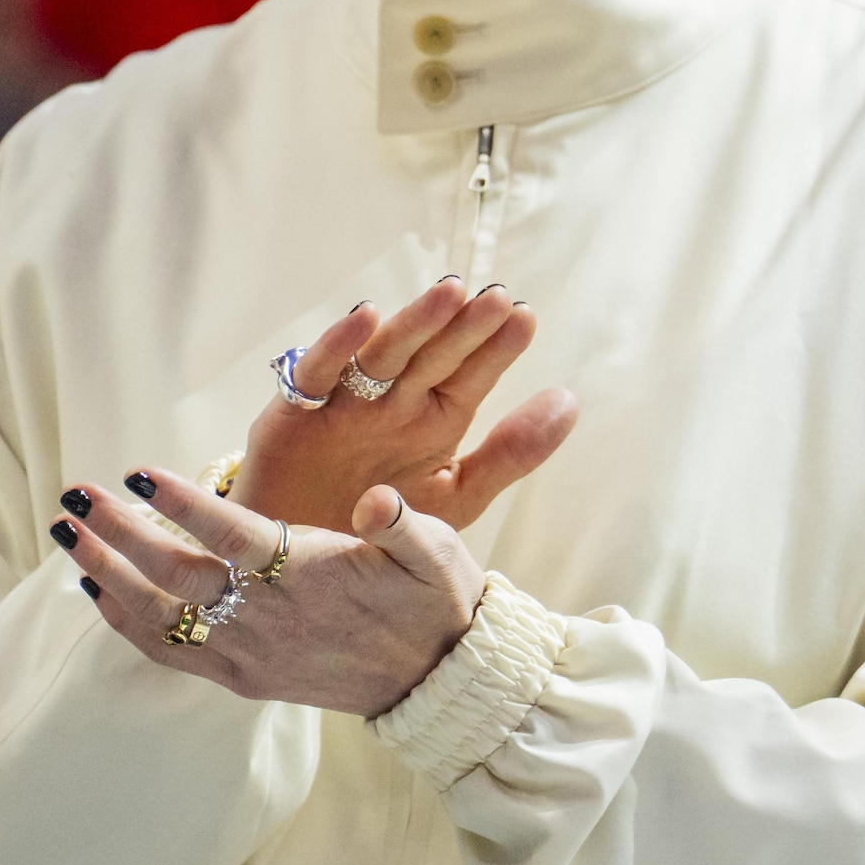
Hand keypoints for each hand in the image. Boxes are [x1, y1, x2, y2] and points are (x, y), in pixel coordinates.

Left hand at [52, 465, 481, 716]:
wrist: (435, 679)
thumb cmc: (433, 600)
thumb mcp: (440, 551)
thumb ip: (405, 524)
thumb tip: (378, 501)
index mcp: (308, 574)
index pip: (228, 533)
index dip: (180, 503)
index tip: (136, 474)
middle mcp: (266, 616)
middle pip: (173, 572)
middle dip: (117, 532)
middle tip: (74, 496)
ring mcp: (247, 652)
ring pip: (157, 614)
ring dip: (104, 573)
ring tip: (65, 536)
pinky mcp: (240, 677)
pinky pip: (168, 652)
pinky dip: (126, 623)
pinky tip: (97, 591)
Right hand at [230, 276, 577, 532]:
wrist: (302, 570)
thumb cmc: (381, 528)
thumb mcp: (457, 497)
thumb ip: (511, 453)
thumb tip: (571, 401)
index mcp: (436, 418)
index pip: (472, 375)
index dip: (497, 347)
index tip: (525, 316)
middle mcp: (394, 403)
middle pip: (433, 356)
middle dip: (463, 327)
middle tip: (495, 297)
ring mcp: (346, 404)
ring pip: (383, 355)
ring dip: (414, 324)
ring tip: (448, 294)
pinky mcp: (294, 415)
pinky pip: (315, 374)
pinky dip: (336, 345)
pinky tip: (364, 316)